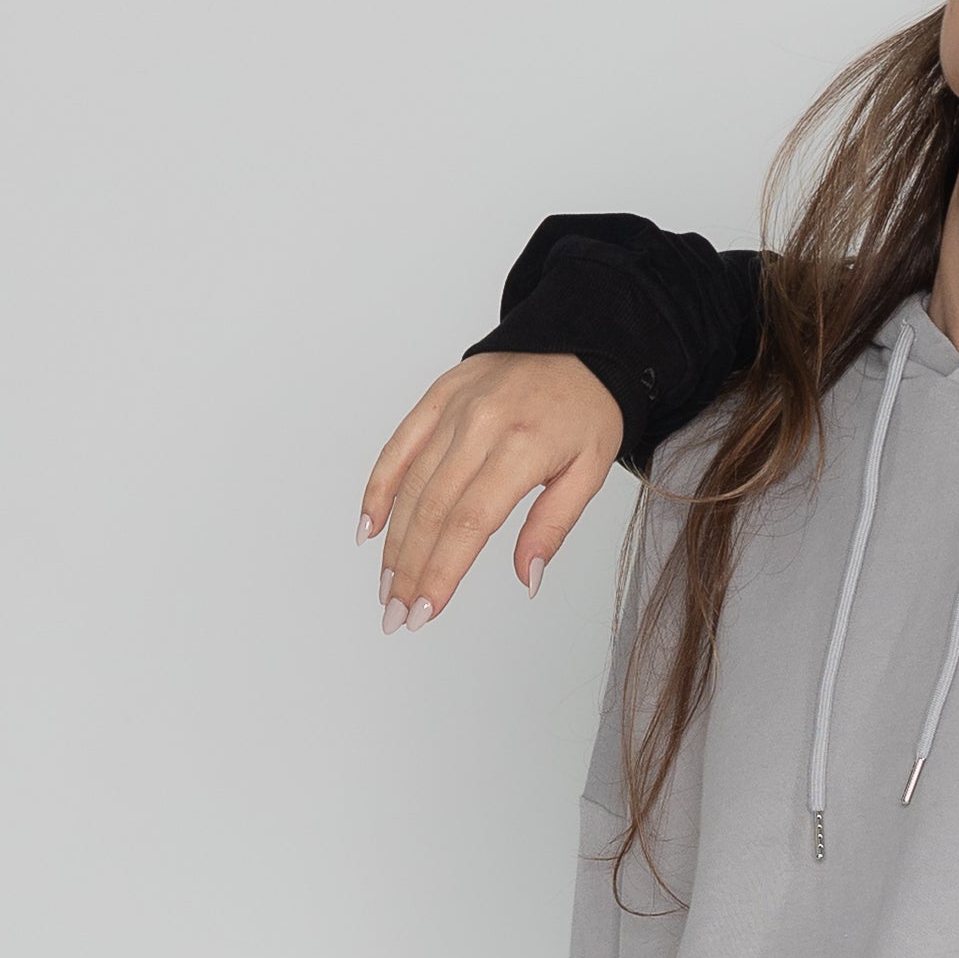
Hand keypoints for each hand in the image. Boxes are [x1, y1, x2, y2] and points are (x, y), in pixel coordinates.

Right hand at [360, 353, 623, 630]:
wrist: (580, 342)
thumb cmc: (587, 411)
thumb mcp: (589, 472)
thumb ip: (554, 526)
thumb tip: (528, 579)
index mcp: (523, 447)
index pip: (470, 522)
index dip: (442, 571)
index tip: (425, 611)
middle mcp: (481, 425)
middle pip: (434, 510)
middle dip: (410, 569)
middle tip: (395, 614)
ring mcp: (453, 408)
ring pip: (412, 484)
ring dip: (394, 542)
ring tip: (386, 586)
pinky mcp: (437, 396)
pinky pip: (398, 445)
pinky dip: (379, 487)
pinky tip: (369, 528)